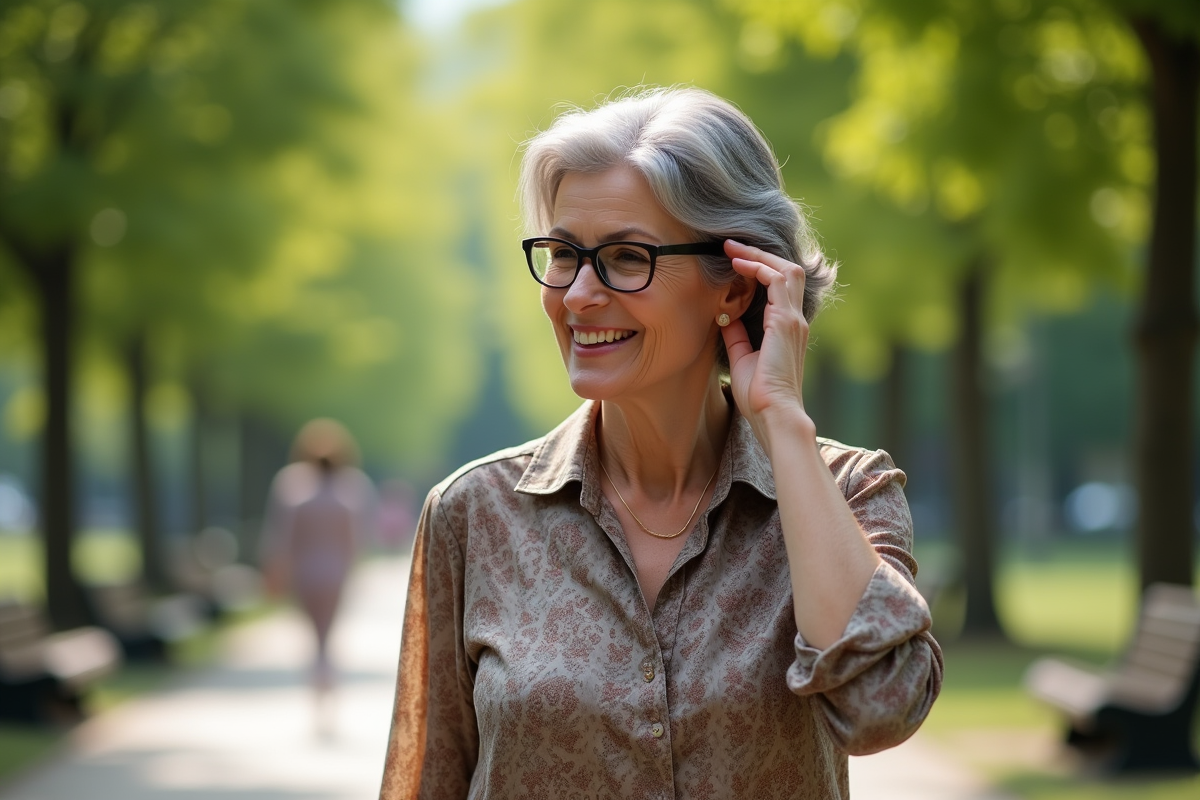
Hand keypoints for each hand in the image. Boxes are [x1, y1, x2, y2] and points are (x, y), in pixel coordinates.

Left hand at [720, 240, 813, 444]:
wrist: (774, 414)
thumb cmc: (760, 395)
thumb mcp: (743, 358)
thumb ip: (738, 336)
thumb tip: (726, 318)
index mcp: (788, 329)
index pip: (780, 287)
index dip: (759, 269)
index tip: (733, 261)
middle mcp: (795, 320)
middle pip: (787, 271)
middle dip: (759, 254)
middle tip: (731, 245)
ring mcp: (794, 320)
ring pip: (786, 270)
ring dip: (759, 256)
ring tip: (733, 248)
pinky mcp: (786, 322)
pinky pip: (777, 281)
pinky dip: (759, 268)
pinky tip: (739, 265)